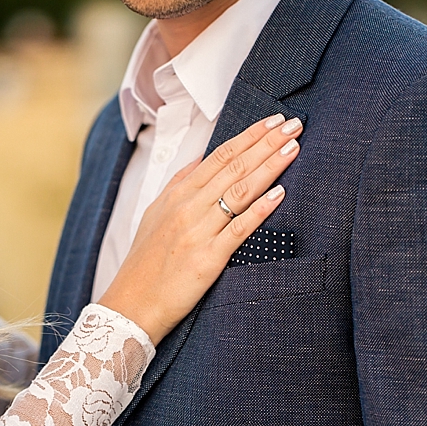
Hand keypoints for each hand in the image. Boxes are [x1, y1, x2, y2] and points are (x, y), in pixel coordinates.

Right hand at [99, 113, 301, 344]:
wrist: (131, 304)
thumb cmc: (146, 263)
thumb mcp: (155, 214)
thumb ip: (180, 184)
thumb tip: (202, 157)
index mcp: (177, 195)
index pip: (219, 155)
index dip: (249, 135)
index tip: (274, 121)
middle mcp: (187, 208)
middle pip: (234, 166)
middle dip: (267, 142)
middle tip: (294, 125)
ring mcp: (197, 232)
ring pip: (239, 191)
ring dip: (269, 167)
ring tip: (293, 149)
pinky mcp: (207, 259)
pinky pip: (239, 229)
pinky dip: (260, 209)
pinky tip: (280, 193)